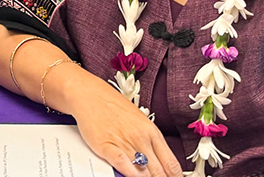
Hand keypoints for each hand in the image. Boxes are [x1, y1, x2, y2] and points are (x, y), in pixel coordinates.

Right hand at [66, 75, 182, 176]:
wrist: (91, 95)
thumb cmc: (113, 106)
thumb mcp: (139, 121)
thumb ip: (149, 142)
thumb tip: (159, 163)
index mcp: (152, 132)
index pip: (172, 164)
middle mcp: (141, 138)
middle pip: (159, 172)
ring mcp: (125, 142)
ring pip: (143, 172)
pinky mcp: (107, 146)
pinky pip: (123, 164)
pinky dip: (130, 174)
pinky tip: (132, 176)